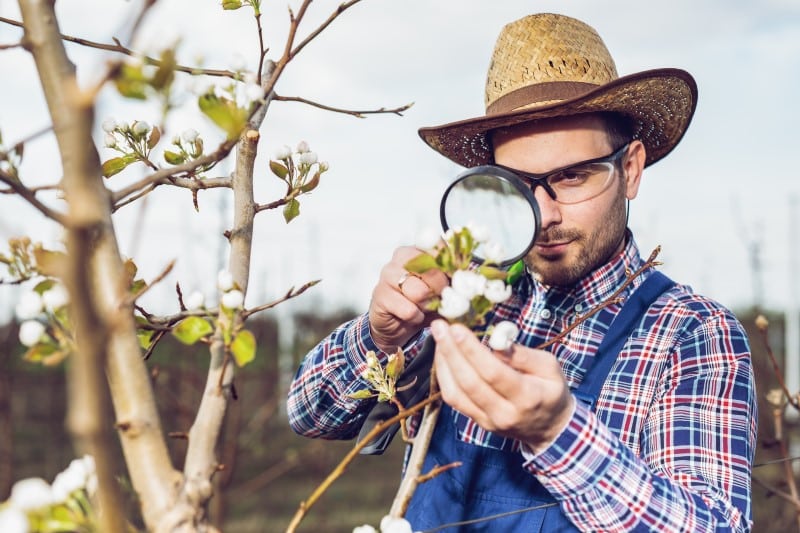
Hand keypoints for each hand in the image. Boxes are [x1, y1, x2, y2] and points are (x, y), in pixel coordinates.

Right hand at [368, 246, 448, 352]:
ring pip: (420, 292)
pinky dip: (416, 317)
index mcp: (418, 249)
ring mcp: (387, 275)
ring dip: (427, 306)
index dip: (451, 266)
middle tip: (438, 299)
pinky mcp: (380, 295)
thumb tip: (472, 279)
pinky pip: (409, 310)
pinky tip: (412, 316)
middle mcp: (401, 257)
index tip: (455, 279)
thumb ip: (454, 281)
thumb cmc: (420, 303)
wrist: (395, 324)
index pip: (439, 247)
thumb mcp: (441, 289)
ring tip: (423, 308)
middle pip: (432, 271)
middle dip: (440, 291)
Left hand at [430, 319, 574, 451]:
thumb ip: (523, 355)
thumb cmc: (551, 391)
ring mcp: (488, 421)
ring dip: (443, 363)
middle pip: (469, 382)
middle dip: (450, 352)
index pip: (493, 373)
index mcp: (527, 397)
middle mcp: (504, 413)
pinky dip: (444, 376)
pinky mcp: (477, 422)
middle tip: (439, 327)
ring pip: (455, 394)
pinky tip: (443, 356)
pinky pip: (454, 400)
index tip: (457, 328)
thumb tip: (496, 340)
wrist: (550, 429)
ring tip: (439, 338)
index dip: (472, 350)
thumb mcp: (549, 367)